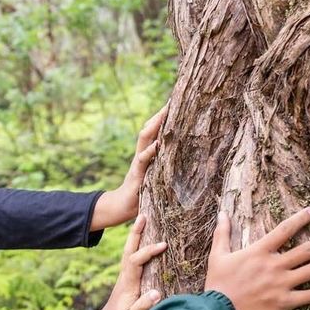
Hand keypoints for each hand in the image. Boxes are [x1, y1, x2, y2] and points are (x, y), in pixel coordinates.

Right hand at [91, 106, 165, 229]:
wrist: (121, 207)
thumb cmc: (142, 194)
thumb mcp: (155, 178)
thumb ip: (165, 168)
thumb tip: (187, 163)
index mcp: (147, 154)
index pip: (155, 131)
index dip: (163, 118)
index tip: (177, 103)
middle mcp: (142, 155)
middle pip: (149, 129)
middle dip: (160, 115)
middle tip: (172, 101)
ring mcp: (138, 163)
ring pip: (145, 139)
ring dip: (154, 126)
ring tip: (165, 113)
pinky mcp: (137, 175)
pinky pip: (143, 160)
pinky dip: (150, 151)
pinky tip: (158, 144)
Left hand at [98, 215, 166, 309]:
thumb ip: (142, 306)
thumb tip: (156, 293)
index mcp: (128, 282)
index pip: (135, 260)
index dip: (148, 251)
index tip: (163, 245)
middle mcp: (125, 275)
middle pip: (128, 249)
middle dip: (136, 232)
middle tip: (143, 215)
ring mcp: (126, 274)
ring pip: (130, 250)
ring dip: (136, 234)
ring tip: (144, 218)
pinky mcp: (128, 276)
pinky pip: (133, 255)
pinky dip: (138, 243)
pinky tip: (145, 237)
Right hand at [204, 207, 309, 309]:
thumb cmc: (217, 283)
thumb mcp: (217, 255)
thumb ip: (222, 233)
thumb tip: (222, 213)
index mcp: (259, 252)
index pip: (284, 230)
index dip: (300, 219)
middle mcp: (275, 265)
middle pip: (306, 250)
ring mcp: (282, 284)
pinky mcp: (285, 302)